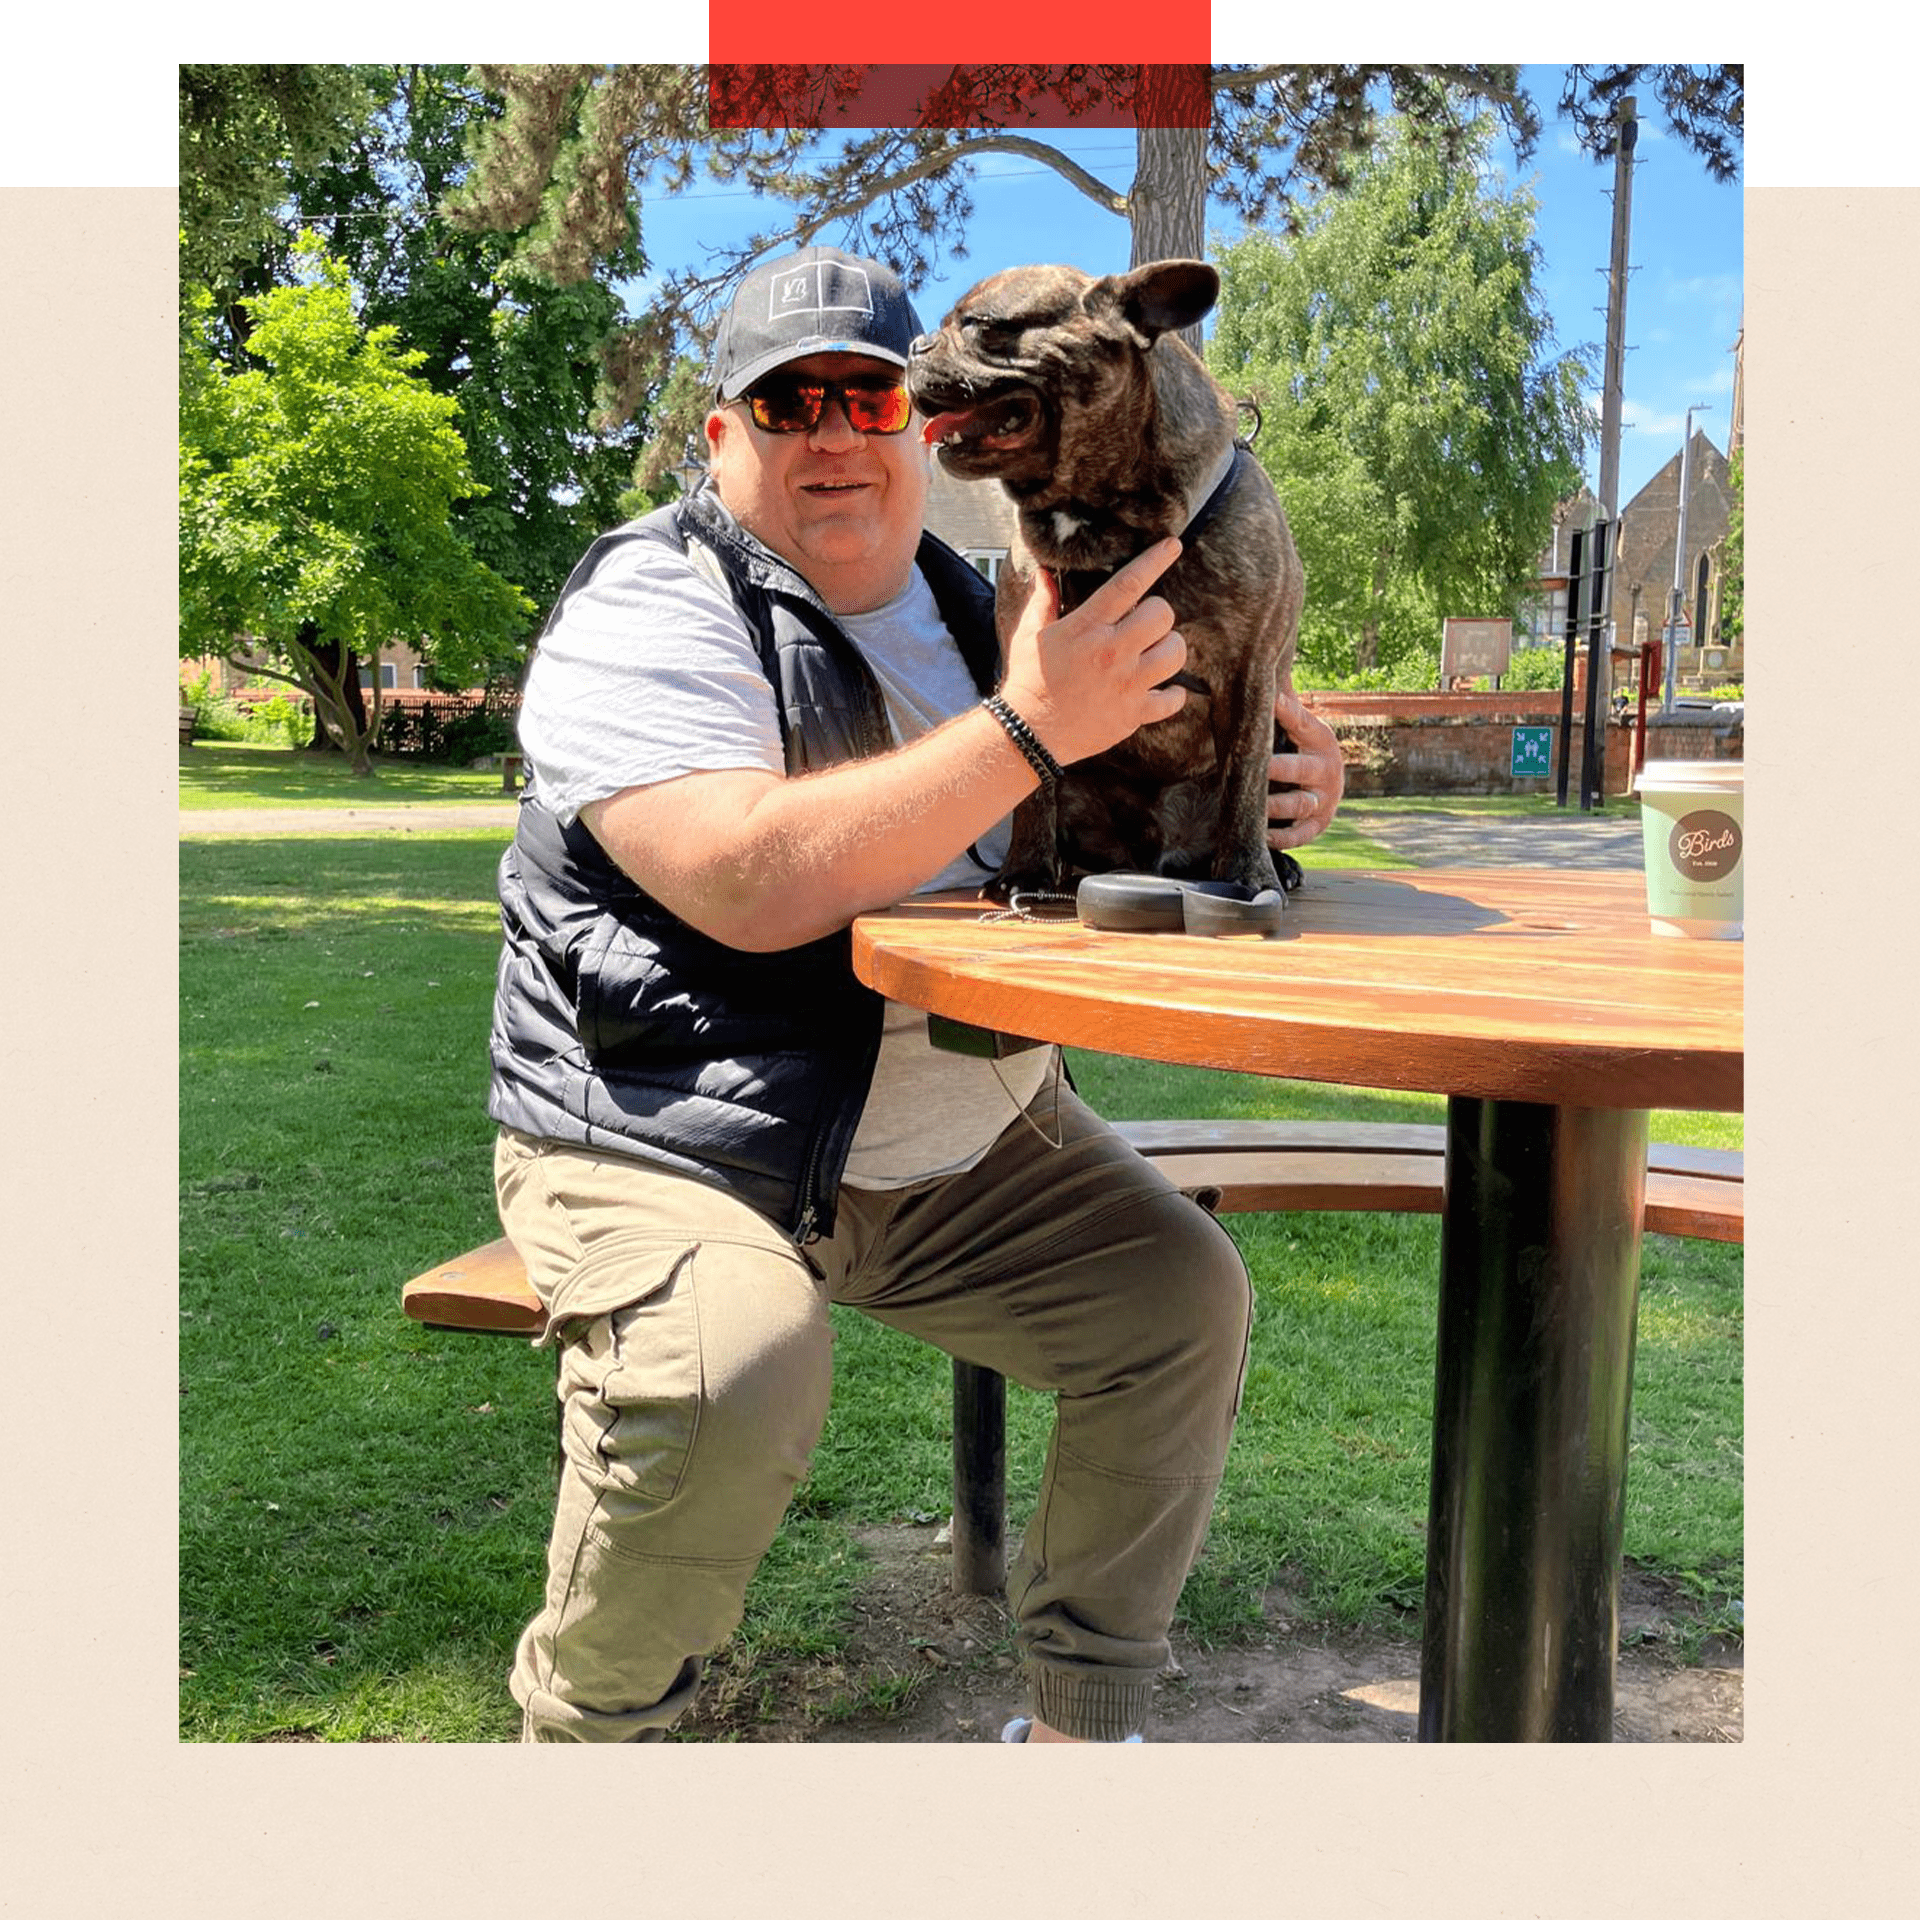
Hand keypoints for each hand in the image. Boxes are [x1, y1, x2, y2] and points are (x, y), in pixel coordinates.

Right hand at [997, 538, 1187, 765]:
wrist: (1028, 733)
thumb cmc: (1028, 682)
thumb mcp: (1030, 635)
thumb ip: (1043, 602)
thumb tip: (1043, 572)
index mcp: (1087, 628)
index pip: (1128, 584)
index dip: (1155, 560)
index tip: (1172, 546)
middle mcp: (1112, 652)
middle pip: (1162, 614)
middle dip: (1157, 613)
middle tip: (1145, 623)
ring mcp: (1127, 684)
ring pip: (1175, 652)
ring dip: (1170, 648)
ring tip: (1156, 652)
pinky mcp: (1133, 713)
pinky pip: (1172, 699)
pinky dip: (1172, 694)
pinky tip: (1163, 690)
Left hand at [1267, 686, 1343, 850]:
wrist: (1331, 785)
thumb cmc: (1305, 749)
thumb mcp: (1302, 726)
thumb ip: (1284, 703)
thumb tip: (1263, 663)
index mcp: (1321, 739)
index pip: (1302, 722)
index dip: (1286, 711)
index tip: (1269, 700)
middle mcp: (1327, 769)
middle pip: (1300, 769)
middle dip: (1277, 769)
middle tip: (1254, 768)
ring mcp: (1325, 799)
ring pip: (1299, 804)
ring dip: (1274, 806)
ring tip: (1252, 804)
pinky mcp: (1319, 825)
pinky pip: (1299, 835)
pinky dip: (1281, 837)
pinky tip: (1261, 835)